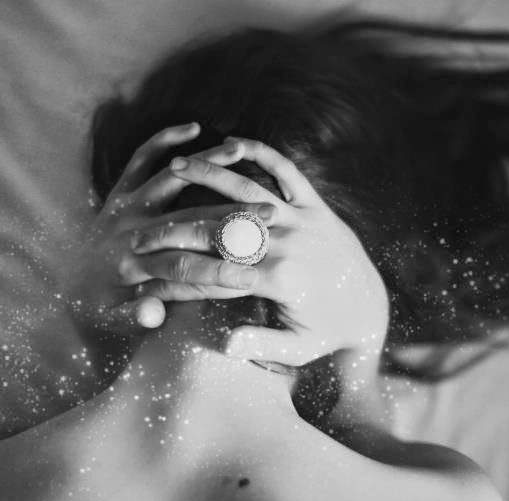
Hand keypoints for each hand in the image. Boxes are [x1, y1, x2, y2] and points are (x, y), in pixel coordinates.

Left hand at [69, 124, 274, 333]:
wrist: (65, 285)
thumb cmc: (98, 309)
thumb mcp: (111, 323)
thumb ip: (134, 318)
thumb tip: (153, 314)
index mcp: (133, 269)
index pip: (184, 270)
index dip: (219, 273)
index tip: (253, 276)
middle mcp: (131, 232)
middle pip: (190, 220)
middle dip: (232, 216)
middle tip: (272, 214)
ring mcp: (126, 207)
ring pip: (171, 179)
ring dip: (206, 164)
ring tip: (240, 153)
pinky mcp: (121, 190)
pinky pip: (141, 158)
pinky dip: (165, 140)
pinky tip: (195, 129)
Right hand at [132, 137, 389, 365]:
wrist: (369, 305)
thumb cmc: (326, 332)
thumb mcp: (297, 349)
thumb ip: (262, 346)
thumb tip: (226, 344)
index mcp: (280, 282)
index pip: (213, 274)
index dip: (174, 275)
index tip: (142, 274)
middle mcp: (289, 246)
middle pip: (219, 229)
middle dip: (175, 227)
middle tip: (138, 228)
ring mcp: (302, 220)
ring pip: (247, 191)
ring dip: (209, 175)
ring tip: (175, 165)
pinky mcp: (315, 205)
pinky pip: (287, 172)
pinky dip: (261, 154)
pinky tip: (232, 142)